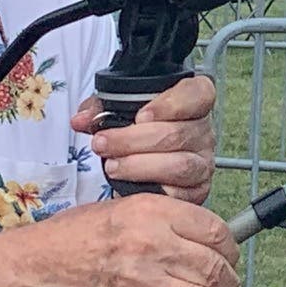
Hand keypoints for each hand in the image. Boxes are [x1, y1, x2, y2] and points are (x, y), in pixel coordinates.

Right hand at [35, 198, 264, 286]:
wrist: (35, 270)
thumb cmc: (72, 238)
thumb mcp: (125, 208)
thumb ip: (166, 220)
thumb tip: (201, 236)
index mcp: (155, 215)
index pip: (214, 231)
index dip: (232, 247)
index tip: (233, 256)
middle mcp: (155, 248)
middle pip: (216, 268)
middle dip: (234, 281)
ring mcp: (146, 286)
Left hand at [73, 74, 216, 203]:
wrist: (142, 168)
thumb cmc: (137, 134)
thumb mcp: (118, 112)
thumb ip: (100, 109)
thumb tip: (82, 120)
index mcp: (192, 104)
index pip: (199, 94)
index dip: (172, 103)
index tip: (141, 115)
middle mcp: (204, 132)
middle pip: (178, 133)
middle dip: (133, 140)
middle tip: (103, 143)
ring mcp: (202, 162)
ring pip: (179, 164)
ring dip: (138, 166)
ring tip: (111, 166)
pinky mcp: (196, 190)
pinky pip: (178, 192)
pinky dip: (150, 189)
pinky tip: (128, 186)